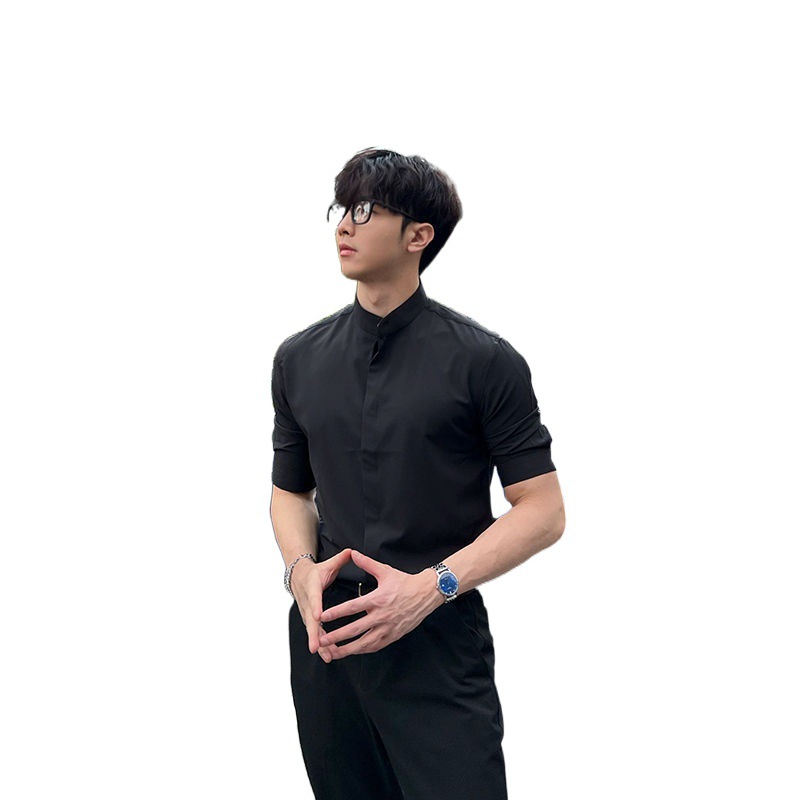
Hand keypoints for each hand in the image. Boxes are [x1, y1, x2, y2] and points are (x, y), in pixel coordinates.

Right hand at [290, 548, 351, 663]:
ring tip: (328, 656)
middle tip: (317, 647)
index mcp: (312, 587)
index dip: (315, 607)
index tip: (317, 616)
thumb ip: (340, 559)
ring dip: (319, 644)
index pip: (313, 597)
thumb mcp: (327, 564)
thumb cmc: (316, 571)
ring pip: (313, 631)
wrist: (298, 576)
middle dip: (314, 635)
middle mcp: (308, 603)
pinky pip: (316, 633)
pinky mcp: (310, 620)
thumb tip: (352, 551)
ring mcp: (307, 613)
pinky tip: (329, 655)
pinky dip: (321, 644)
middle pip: (310, 620)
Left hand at [317, 550, 442, 659]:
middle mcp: (382, 616)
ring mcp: (388, 628)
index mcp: (377, 599)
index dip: (336, 613)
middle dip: (336, 636)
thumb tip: (353, 553)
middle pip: (355, 629)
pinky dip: (363, 650)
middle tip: (321, 640)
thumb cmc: (405, 582)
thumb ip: (367, 563)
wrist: (426, 593)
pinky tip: (353, 651)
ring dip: (348, 649)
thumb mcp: (385, 571)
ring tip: (333, 652)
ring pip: (364, 643)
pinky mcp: (394, 636)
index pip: (352, 608)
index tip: (322, 617)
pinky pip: (376, 646)